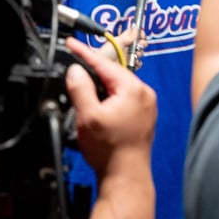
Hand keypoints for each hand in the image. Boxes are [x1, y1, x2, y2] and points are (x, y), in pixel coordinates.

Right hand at [65, 37, 155, 178]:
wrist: (125, 175)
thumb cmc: (110, 151)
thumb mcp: (87, 116)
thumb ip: (80, 88)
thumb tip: (75, 70)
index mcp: (133, 88)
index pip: (103, 63)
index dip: (84, 52)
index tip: (72, 43)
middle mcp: (144, 93)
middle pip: (112, 73)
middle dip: (93, 72)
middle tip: (74, 69)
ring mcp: (146, 105)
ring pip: (117, 86)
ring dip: (101, 88)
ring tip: (86, 99)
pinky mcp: (144, 116)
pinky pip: (124, 98)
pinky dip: (110, 99)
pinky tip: (100, 111)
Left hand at [96, 27, 144, 67]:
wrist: (102, 67)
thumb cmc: (105, 54)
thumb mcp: (117, 41)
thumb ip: (128, 36)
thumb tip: (136, 28)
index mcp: (123, 39)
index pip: (134, 33)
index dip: (140, 33)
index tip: (141, 35)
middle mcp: (126, 47)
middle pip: (140, 43)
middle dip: (142, 43)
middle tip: (138, 45)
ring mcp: (128, 57)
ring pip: (140, 53)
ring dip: (139, 53)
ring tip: (134, 54)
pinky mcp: (129, 65)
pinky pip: (138, 64)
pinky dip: (138, 63)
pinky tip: (133, 62)